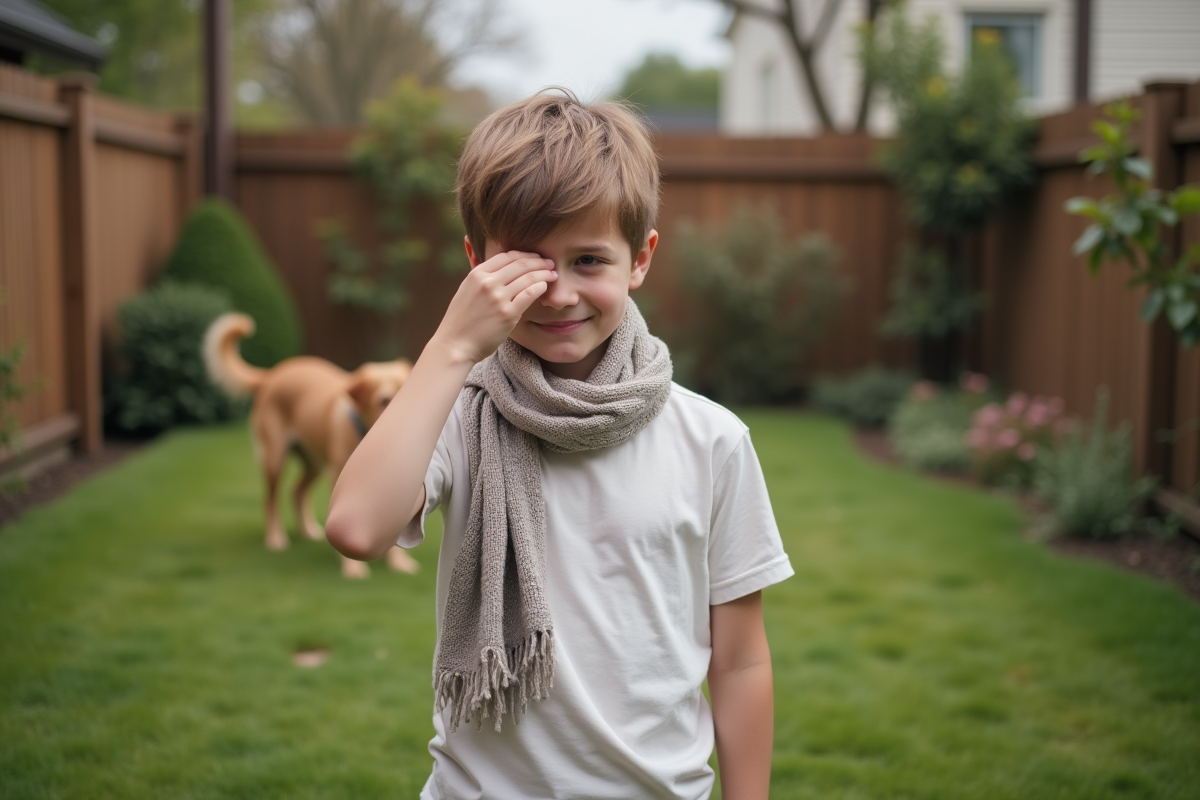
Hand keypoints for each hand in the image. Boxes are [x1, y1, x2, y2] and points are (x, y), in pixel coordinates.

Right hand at [430, 251, 556, 364]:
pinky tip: (545, 287)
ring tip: (553, 275)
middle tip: (550, 263)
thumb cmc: (462, 320)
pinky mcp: (508, 314)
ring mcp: (498, 298)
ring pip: (528, 277)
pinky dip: (540, 287)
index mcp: (477, 274)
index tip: (535, 257)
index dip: (525, 254)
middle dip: (539, 261)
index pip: (507, 255)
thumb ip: (481, 277)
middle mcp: (487, 283)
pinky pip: (529, 294)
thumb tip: (495, 264)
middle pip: (520, 263)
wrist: (455, 345)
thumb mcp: (466, 290)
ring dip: (544, 274)